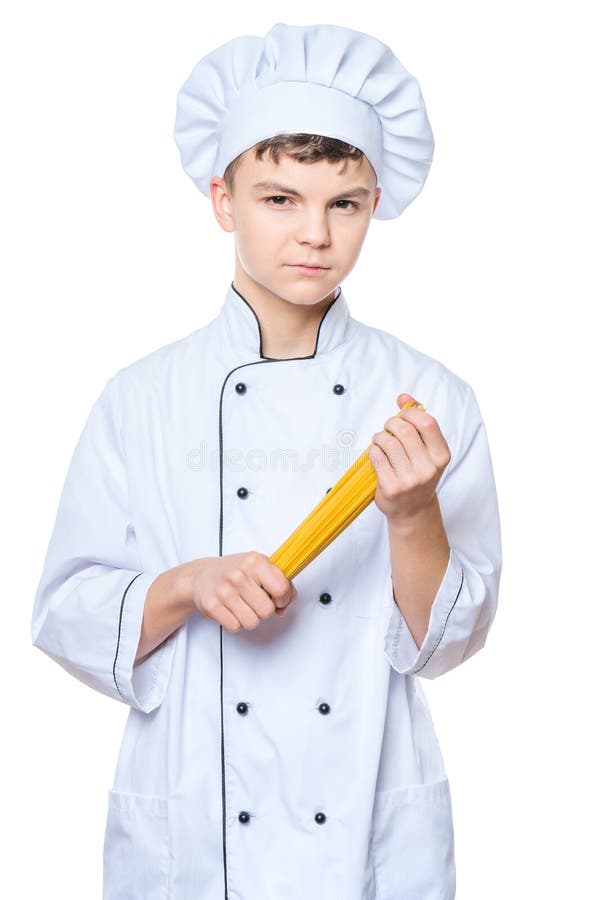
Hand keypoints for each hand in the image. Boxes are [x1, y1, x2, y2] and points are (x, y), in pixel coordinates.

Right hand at [187, 552, 297, 632]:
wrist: (201, 576)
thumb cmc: (235, 572)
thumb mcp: (260, 567)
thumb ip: (280, 583)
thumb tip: (285, 606)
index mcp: (255, 562)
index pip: (281, 588)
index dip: (283, 599)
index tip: (277, 599)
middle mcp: (239, 575)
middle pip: (267, 611)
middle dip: (264, 610)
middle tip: (255, 601)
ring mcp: (225, 591)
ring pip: (252, 622)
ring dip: (250, 618)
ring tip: (242, 605)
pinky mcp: (212, 606)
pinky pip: (236, 627)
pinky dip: (236, 622)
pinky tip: (231, 610)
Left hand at [367, 392, 450, 525]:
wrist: (413, 510)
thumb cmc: (418, 474)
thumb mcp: (426, 450)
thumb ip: (417, 421)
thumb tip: (404, 398)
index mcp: (441, 456)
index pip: (427, 423)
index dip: (410, 413)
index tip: (402, 414)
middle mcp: (428, 468)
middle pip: (405, 431)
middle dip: (391, 423)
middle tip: (388, 428)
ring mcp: (410, 480)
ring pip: (388, 443)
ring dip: (380, 437)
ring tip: (380, 441)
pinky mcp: (392, 488)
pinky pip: (377, 457)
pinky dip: (373, 451)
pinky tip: (377, 454)